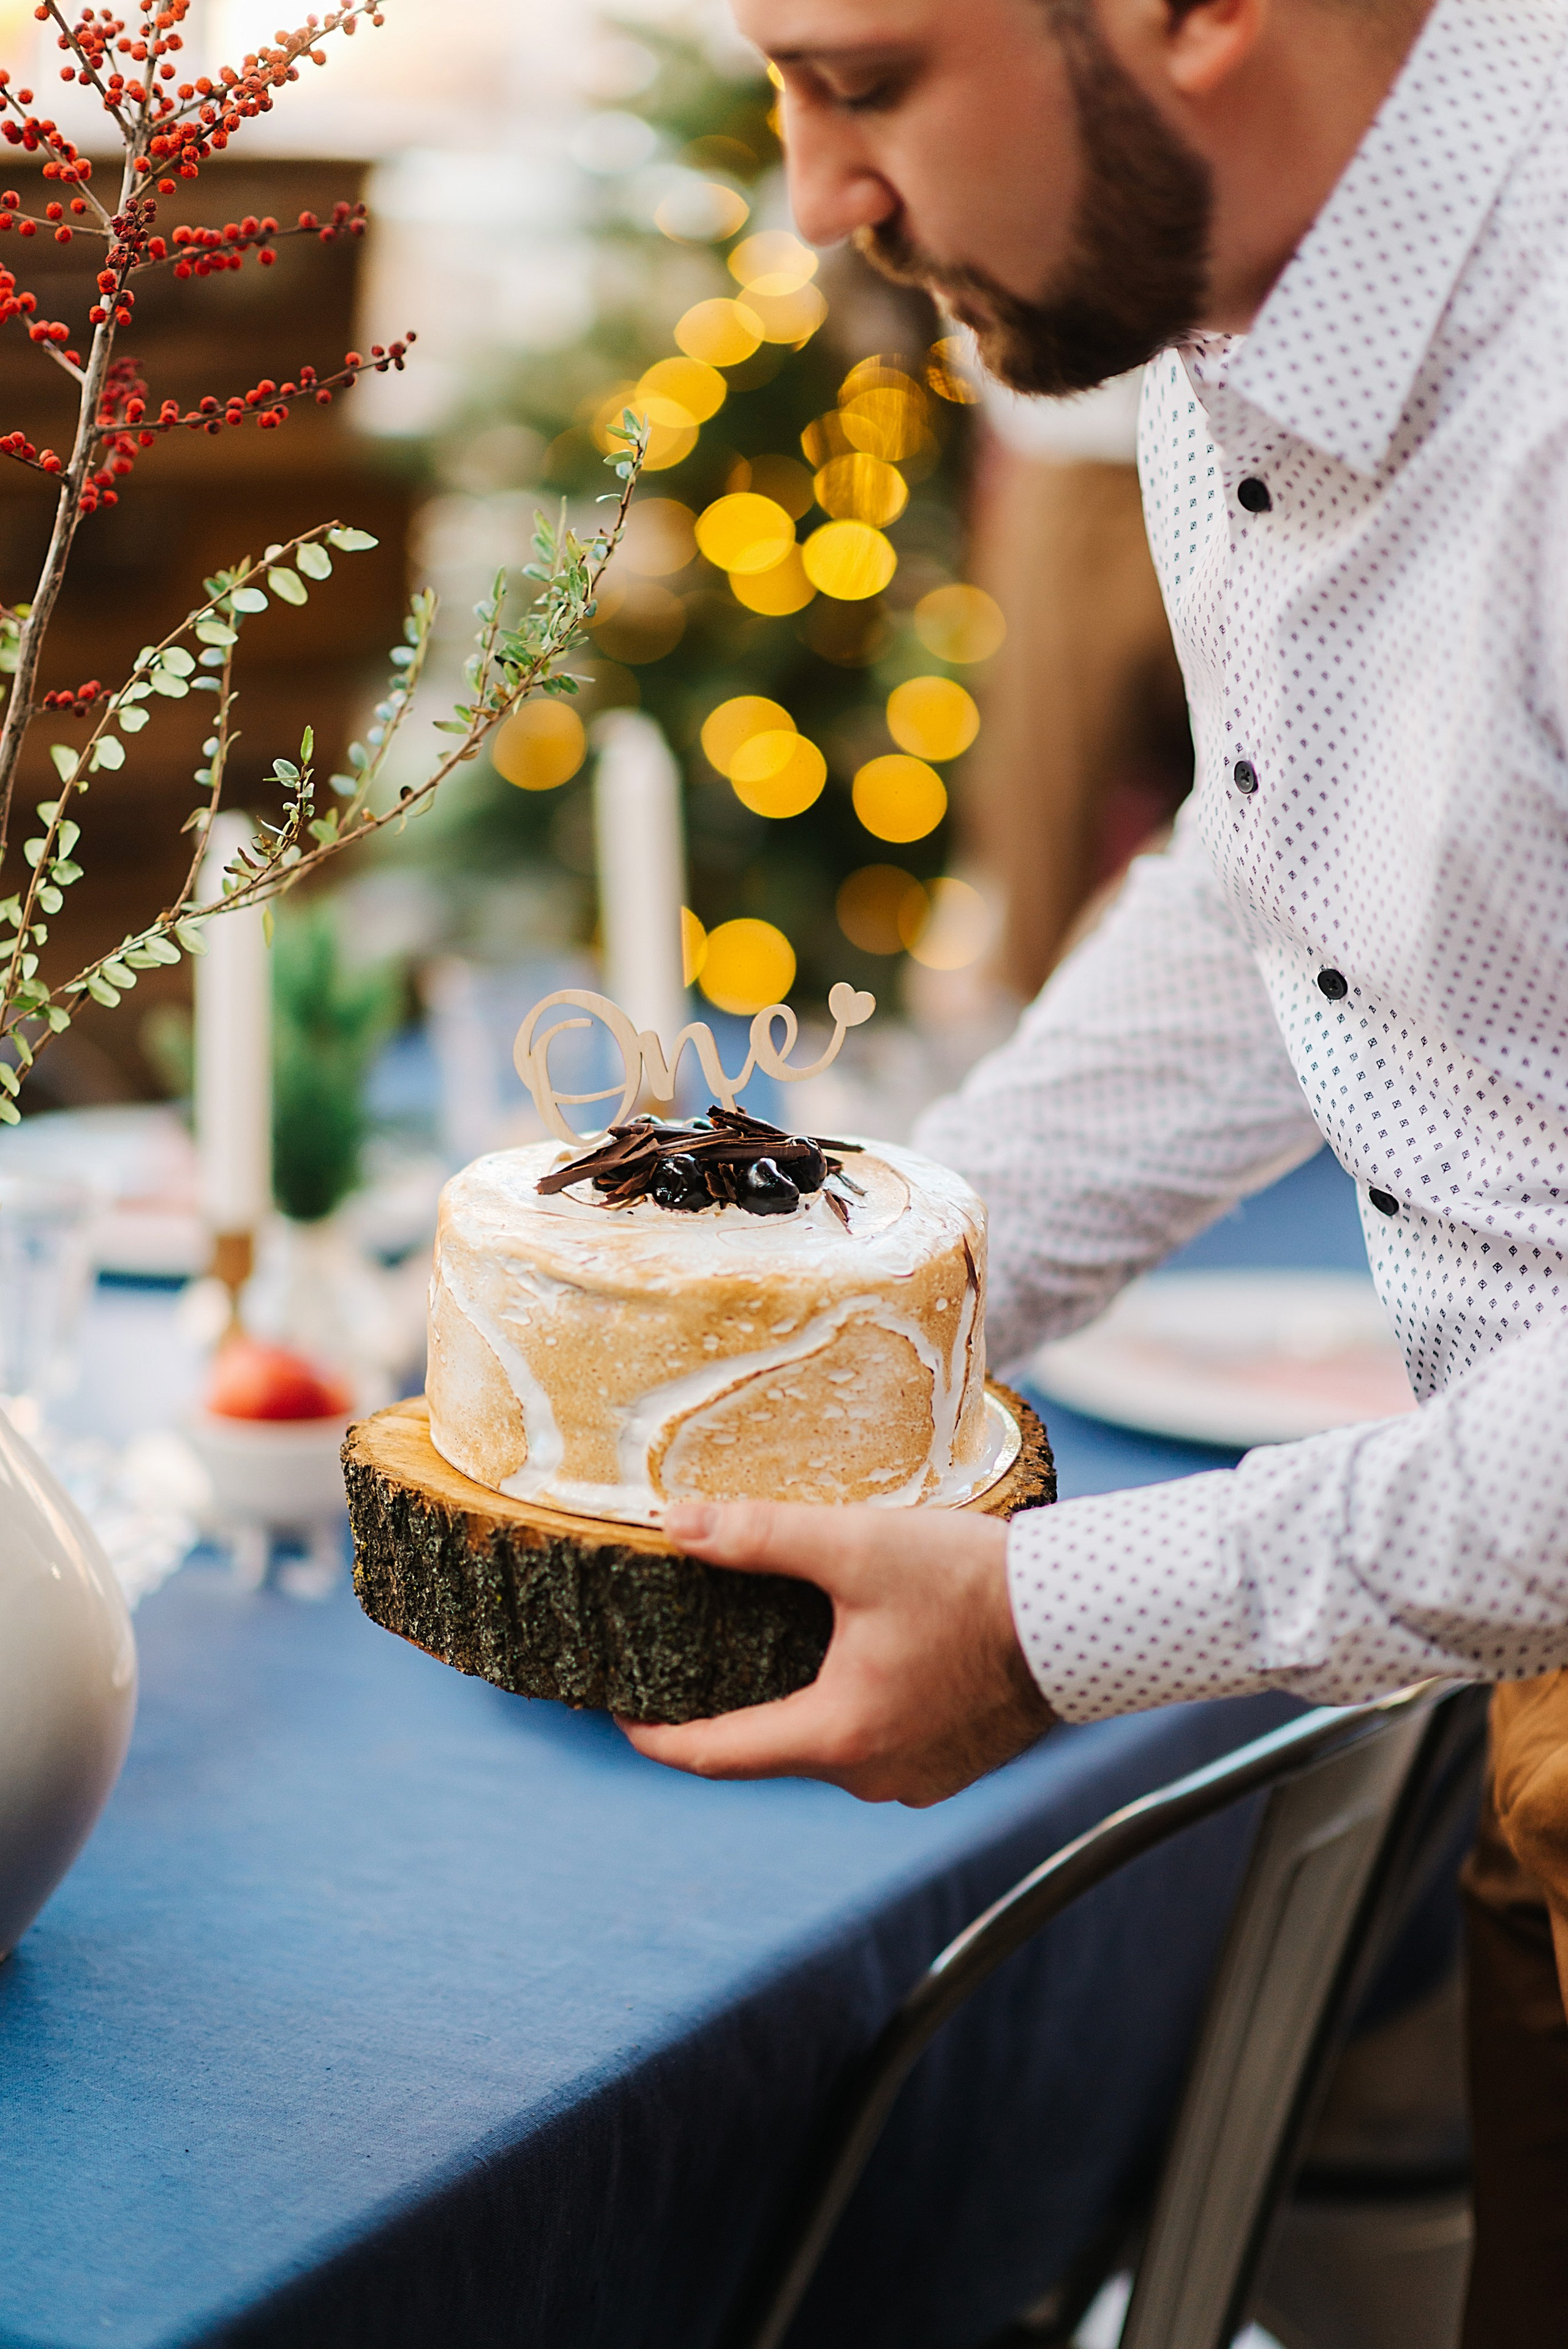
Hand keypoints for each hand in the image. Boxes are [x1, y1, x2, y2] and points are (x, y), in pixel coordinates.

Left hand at [620, 1501, 1056, 1805]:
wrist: (1085, 1616)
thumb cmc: (974, 1583)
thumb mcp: (857, 1546)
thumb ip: (761, 1537)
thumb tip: (677, 1525)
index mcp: (835, 1737)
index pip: (714, 1753)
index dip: (656, 1735)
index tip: (619, 1710)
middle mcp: (872, 1777)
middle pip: (771, 1749)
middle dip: (732, 1707)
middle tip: (695, 1657)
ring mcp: (918, 1778)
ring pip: (829, 1746)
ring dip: (800, 1704)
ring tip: (778, 1645)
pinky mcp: (955, 1764)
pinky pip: (879, 1744)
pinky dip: (853, 1709)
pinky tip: (858, 1657)